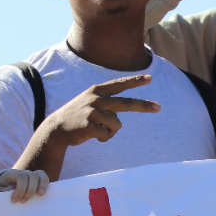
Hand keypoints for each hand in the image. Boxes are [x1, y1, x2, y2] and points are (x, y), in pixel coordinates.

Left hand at [0, 169, 49, 202]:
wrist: (4, 185)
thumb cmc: (1, 189)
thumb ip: (1, 190)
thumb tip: (6, 190)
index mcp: (13, 174)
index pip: (21, 177)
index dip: (20, 189)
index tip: (14, 201)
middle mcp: (24, 172)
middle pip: (32, 176)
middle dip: (30, 190)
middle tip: (24, 201)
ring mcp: (31, 175)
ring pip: (41, 175)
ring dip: (42, 185)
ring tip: (40, 195)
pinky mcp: (37, 180)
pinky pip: (44, 178)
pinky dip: (46, 185)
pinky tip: (43, 194)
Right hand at [44, 75, 160, 148]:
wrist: (56, 129)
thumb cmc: (78, 116)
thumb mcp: (90, 102)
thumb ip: (107, 102)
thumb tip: (124, 111)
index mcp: (97, 91)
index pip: (119, 84)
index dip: (135, 81)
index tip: (150, 78)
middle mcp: (96, 99)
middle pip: (126, 103)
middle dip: (143, 106)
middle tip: (159, 108)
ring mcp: (92, 112)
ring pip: (117, 124)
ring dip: (111, 131)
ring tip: (98, 130)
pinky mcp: (89, 125)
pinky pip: (107, 134)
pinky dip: (104, 138)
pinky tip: (92, 135)